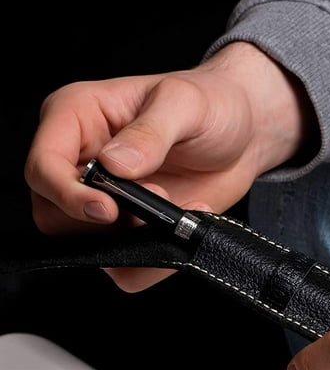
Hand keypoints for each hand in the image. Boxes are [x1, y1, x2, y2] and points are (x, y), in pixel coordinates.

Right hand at [25, 42, 314, 290]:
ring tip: (175, 203)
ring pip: (86, 245)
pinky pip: (126, 266)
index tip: (108, 208)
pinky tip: (186, 220)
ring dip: (133, 238)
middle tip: (157, 197)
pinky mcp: (131, 227)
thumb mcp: (185, 104)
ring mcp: (105, 198)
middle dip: (103, 221)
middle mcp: (82, 160)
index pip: (43, 167)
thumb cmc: (212, 103)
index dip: (66, 194)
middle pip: (53, 214)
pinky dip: (155, 259)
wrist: (245, 133)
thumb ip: (150, 133)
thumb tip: (114, 165)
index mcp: (77, 117)